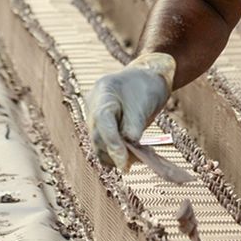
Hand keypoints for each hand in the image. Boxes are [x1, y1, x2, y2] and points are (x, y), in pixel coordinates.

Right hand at [85, 52, 175, 170]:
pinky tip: (133, 156)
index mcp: (103, 91)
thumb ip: (134, 127)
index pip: (102, 120)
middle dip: (115, 153)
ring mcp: (94, 117)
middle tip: (136, 163)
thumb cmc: (147, 87)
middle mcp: (93, 105)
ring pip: (99, 145)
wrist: (147, 77)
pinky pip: (104, 145)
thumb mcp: (144, 105)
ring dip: (116, 156)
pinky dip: (117, 154)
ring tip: (138, 159)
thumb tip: (126, 151)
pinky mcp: (100, 128)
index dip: (112, 143)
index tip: (124, 162)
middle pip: (98, 136)